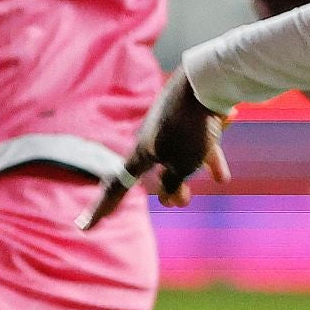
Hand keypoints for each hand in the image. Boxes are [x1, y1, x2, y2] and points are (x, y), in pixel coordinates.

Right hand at [80, 70, 231, 229]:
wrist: (205, 83)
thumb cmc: (189, 129)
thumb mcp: (181, 166)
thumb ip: (173, 184)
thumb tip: (168, 197)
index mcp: (140, 152)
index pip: (116, 186)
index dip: (100, 208)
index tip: (83, 226)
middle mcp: (150, 137)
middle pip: (155, 168)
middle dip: (170, 187)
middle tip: (182, 202)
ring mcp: (170, 123)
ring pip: (181, 151)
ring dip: (195, 166)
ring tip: (218, 178)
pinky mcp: (190, 113)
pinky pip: (199, 135)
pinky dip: (211, 148)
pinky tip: (226, 156)